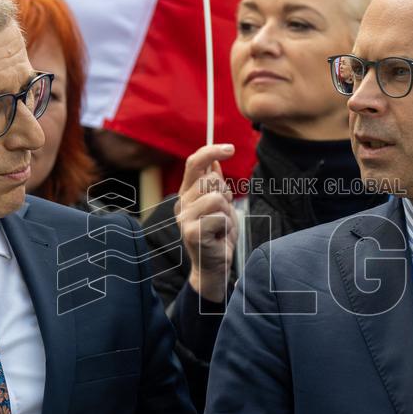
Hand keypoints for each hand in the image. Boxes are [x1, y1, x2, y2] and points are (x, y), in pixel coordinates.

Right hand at [175, 144, 237, 302]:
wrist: (215, 265)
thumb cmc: (218, 234)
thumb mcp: (220, 205)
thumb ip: (215, 184)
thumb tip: (215, 161)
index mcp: (188, 193)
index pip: (194, 163)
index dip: (211, 151)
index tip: (230, 148)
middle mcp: (182, 203)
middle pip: (210, 180)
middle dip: (225, 195)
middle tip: (223, 214)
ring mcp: (184, 218)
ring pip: (216, 198)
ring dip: (227, 213)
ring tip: (221, 227)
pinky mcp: (191, 232)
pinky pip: (218, 217)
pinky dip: (226, 227)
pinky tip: (219, 237)